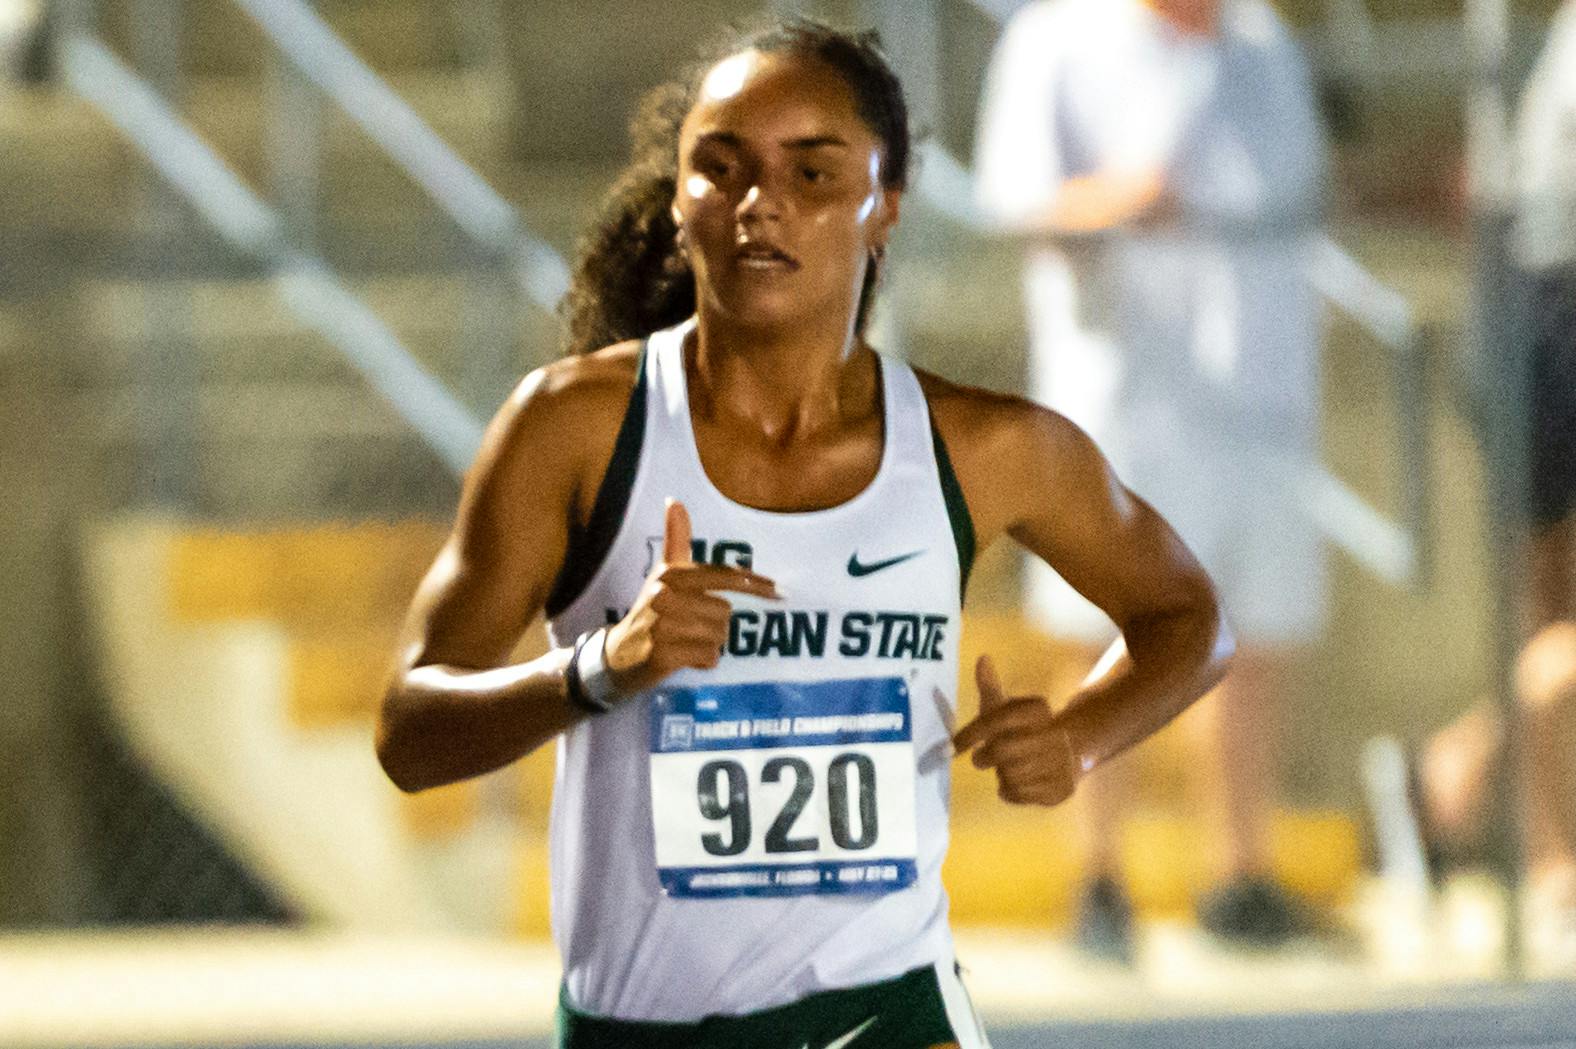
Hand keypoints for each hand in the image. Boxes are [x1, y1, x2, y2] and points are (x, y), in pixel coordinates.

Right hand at [603, 498, 777, 693]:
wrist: (619, 655)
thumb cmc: (651, 611)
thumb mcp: (663, 575)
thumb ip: (676, 539)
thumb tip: (675, 500)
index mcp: (670, 574)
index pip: (723, 576)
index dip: (754, 584)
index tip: (780, 592)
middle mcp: (664, 595)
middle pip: (725, 611)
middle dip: (717, 624)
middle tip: (694, 629)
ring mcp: (662, 625)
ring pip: (719, 636)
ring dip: (711, 643)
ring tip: (687, 642)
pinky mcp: (662, 655)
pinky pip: (709, 657)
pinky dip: (704, 661)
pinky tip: (686, 658)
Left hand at [952, 655, 1080, 806]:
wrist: (1066, 755)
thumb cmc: (1024, 730)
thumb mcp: (1006, 707)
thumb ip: (990, 686)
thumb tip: (982, 659)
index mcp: (1039, 711)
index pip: (997, 720)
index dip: (971, 734)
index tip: (952, 747)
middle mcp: (1055, 734)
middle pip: (1002, 751)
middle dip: (984, 757)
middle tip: (981, 759)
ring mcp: (1061, 764)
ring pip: (1010, 775)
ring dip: (1001, 774)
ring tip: (1009, 767)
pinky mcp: (1061, 790)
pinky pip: (1020, 795)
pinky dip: (1010, 792)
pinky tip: (1020, 782)